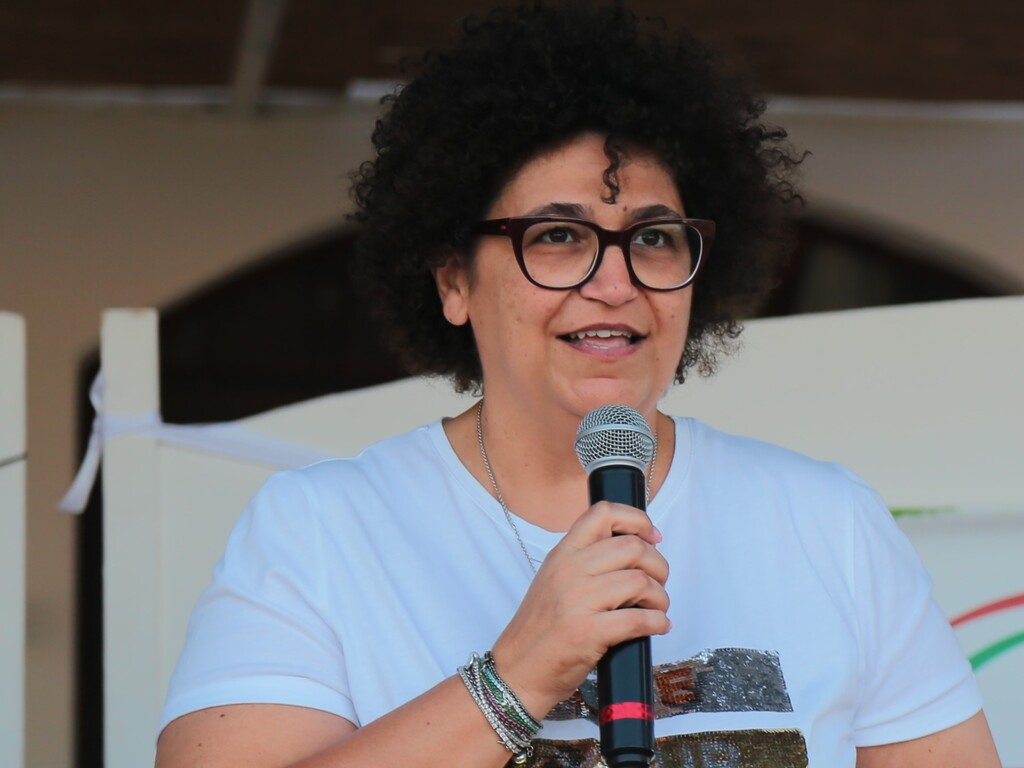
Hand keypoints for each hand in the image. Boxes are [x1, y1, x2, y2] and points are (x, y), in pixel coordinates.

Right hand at [489, 501, 669, 718]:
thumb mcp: (554, 580)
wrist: (517, 671)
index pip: (603, 513)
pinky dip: (658, 622)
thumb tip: (634, 551)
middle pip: (632, 547)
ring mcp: (577, 601)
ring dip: (660, 597)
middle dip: (658, 565)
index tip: (652, 537)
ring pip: (640, 582)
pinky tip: (657, 626)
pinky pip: (639, 619)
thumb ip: (585, 561)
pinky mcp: (588, 632)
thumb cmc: (540, 630)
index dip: (636, 520)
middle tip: (659, 582)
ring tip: (657, 609)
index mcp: (562, 554)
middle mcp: (569, 571)